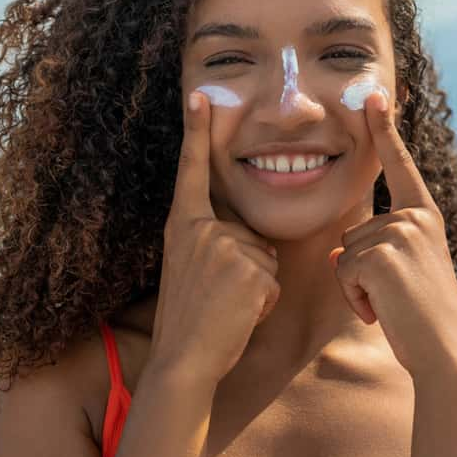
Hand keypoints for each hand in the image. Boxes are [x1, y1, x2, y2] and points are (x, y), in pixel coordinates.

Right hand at [149, 90, 280, 384]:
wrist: (183, 360)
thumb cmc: (189, 321)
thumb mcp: (189, 269)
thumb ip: (212, 244)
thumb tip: (247, 243)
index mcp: (183, 225)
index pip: (191, 171)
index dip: (196, 132)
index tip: (199, 96)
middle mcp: (201, 229)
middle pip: (251, 233)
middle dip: (249, 267)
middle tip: (218, 298)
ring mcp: (224, 247)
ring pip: (266, 258)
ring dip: (257, 288)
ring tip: (226, 308)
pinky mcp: (248, 269)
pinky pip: (273, 281)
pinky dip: (264, 303)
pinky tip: (238, 316)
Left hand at [327, 91, 456, 376]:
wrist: (444, 353)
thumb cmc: (422, 320)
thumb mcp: (401, 275)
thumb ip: (376, 252)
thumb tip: (340, 254)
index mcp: (424, 216)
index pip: (399, 166)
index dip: (384, 130)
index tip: (374, 93)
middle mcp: (414, 217)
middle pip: (352, 233)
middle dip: (360, 272)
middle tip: (395, 298)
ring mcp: (399, 233)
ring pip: (345, 254)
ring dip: (357, 288)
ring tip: (392, 305)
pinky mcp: (382, 254)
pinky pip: (343, 272)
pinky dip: (355, 298)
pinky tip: (383, 312)